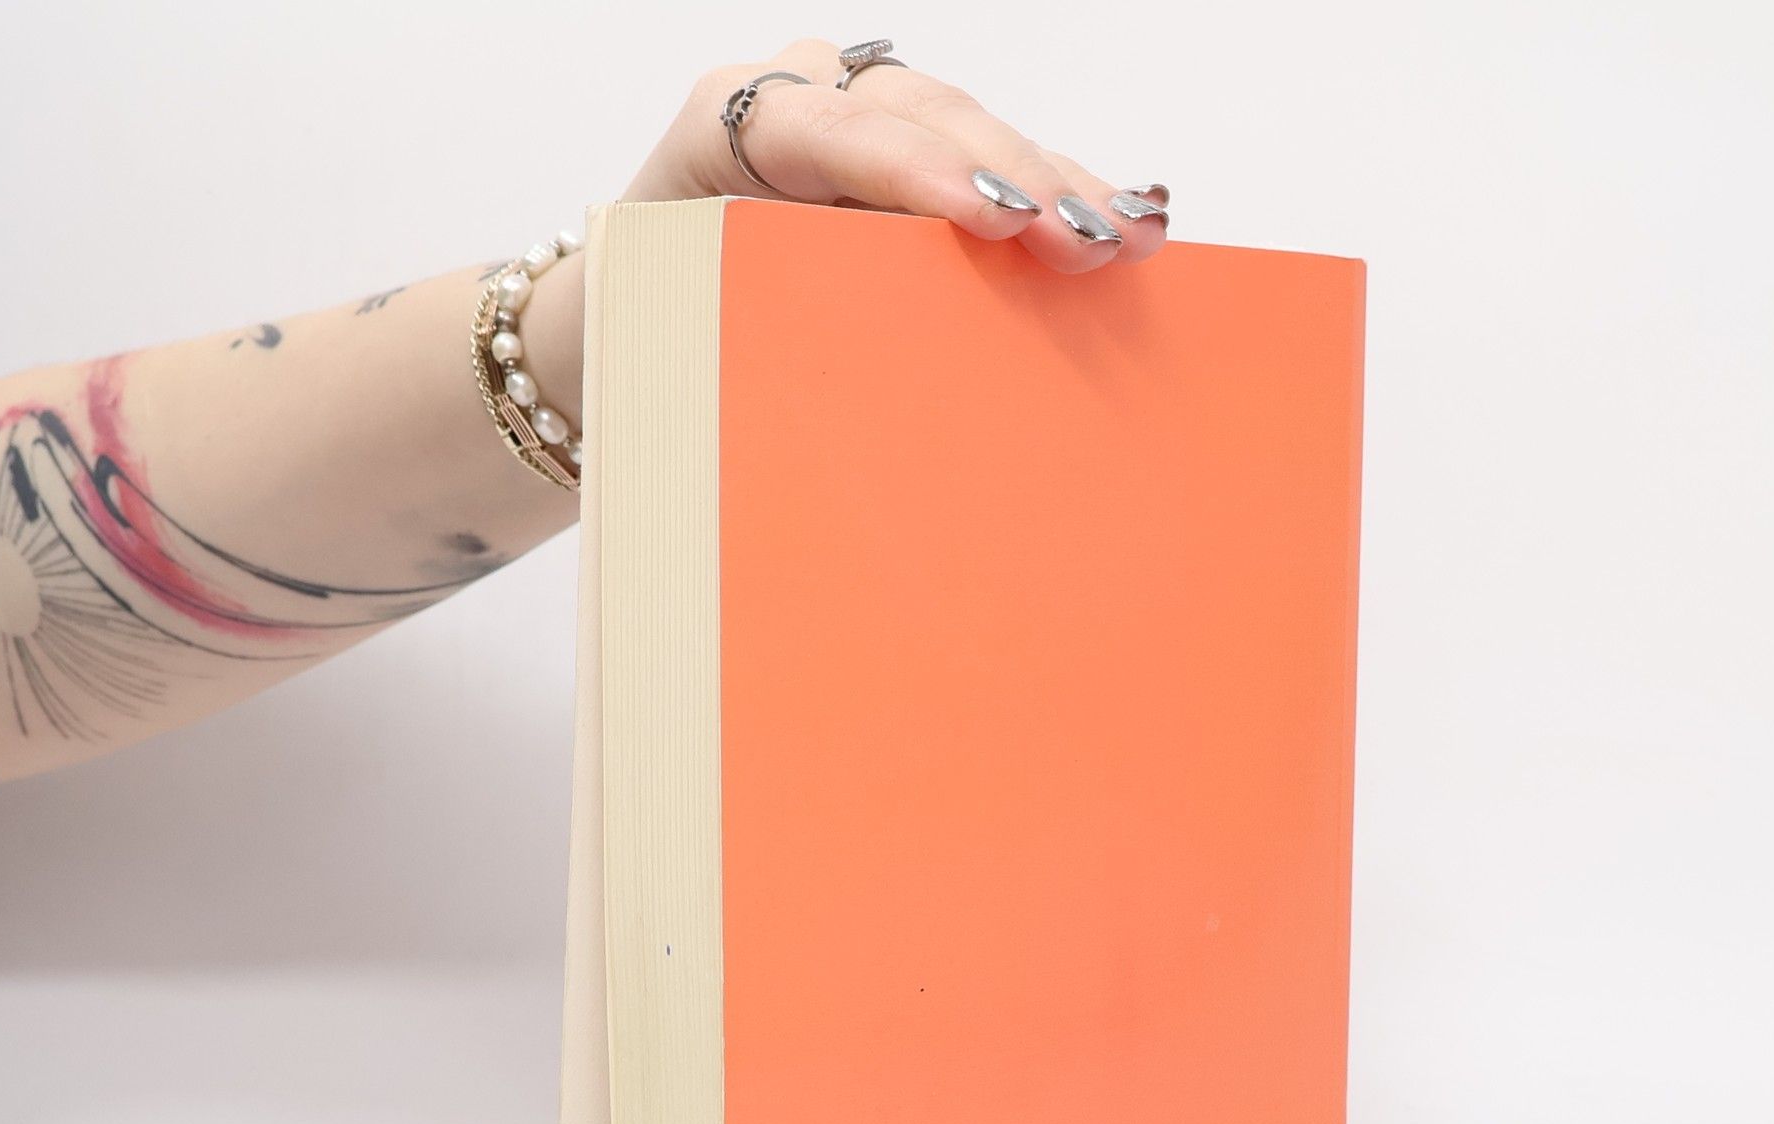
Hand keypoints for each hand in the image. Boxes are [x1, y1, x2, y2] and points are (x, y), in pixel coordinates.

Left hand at [625, 38, 1168, 274]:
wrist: (635, 310)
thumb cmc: (660, 323)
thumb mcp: (698, 322)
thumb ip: (778, 318)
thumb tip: (889, 376)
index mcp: (727, 125)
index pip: (838, 135)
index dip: (924, 175)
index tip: (998, 221)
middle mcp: (799, 97)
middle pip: (927, 121)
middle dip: (1020, 179)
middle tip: (1094, 240)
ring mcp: (859, 114)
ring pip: (974, 134)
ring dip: (1062, 186)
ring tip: (1137, 231)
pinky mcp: (904, 153)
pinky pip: (988, 163)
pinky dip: (1057, 194)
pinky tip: (1129, 213)